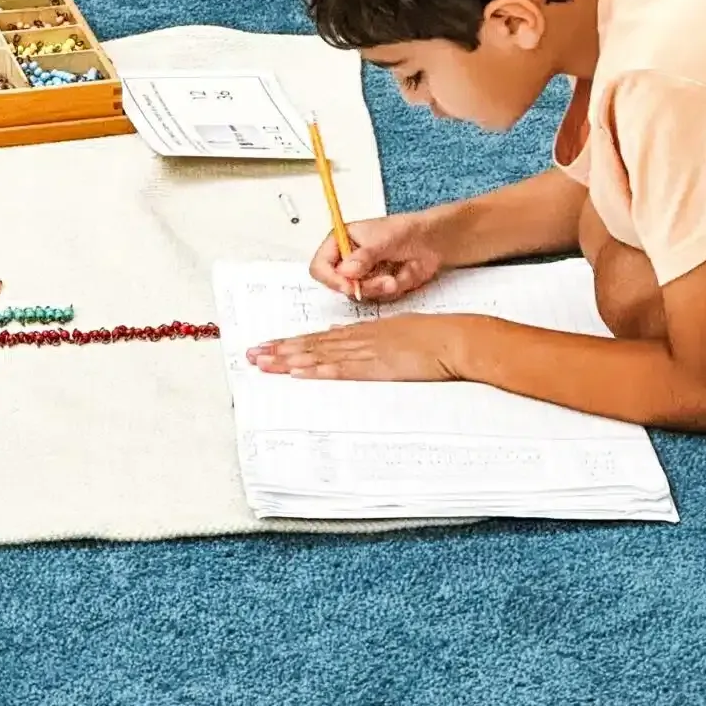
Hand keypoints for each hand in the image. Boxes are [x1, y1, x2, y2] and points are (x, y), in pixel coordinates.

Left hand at [248, 314, 468, 381]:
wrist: (454, 338)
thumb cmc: (433, 337)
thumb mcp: (396, 331)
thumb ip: (368, 335)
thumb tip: (342, 335)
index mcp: (363, 331)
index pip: (320, 338)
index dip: (292, 343)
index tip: (270, 346)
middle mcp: (358, 338)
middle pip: (311, 345)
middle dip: (279, 350)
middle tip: (251, 354)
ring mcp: (365, 351)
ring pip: (318, 355)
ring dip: (288, 360)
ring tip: (263, 363)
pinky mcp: (376, 367)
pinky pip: (340, 370)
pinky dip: (316, 371)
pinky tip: (298, 373)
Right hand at [309, 211, 444, 302]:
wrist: (432, 241)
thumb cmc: (405, 231)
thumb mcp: (383, 239)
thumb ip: (364, 256)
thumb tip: (345, 271)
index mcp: (341, 241)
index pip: (320, 266)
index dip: (331, 279)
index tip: (349, 285)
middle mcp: (349, 260)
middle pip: (339, 285)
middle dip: (362, 287)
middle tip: (382, 281)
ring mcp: (363, 275)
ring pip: (359, 296)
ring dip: (379, 289)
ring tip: (395, 278)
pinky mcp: (377, 286)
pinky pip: (377, 299)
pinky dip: (391, 291)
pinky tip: (402, 277)